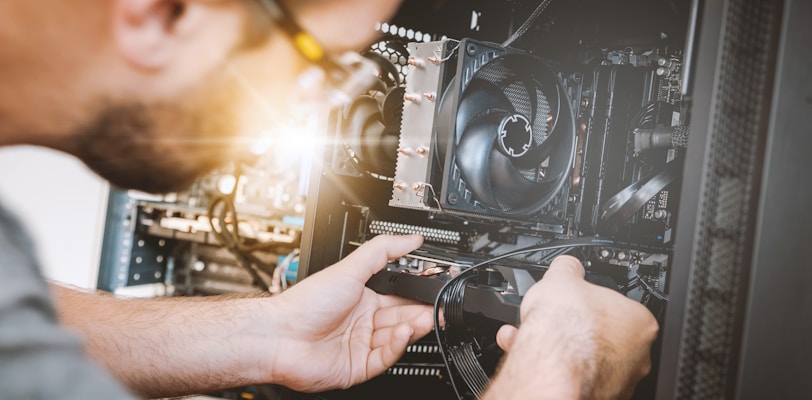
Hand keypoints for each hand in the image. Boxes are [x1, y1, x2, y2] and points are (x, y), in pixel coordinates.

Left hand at [260, 235, 433, 391]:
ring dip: (412, 328)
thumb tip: (410, 238)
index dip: (418, 294)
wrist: (280, 336)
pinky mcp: (358, 367)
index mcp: (363, 299)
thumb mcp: (350, 268)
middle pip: (402, 318)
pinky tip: (402, 333)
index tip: (436, 289)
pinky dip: (397, 346)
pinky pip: (385, 358)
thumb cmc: (306, 303)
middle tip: (439, 308)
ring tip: (425, 319)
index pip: (400, 296)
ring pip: (397, 338)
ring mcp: (361, 345)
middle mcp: (363, 322)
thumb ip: (382, 251)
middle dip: (422, 313)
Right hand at [484, 255, 658, 399]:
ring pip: (584, 358)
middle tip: (552, 319)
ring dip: (557, 346)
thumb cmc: (566, 327)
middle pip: (601, 335)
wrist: (548, 365)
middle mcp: (637, 357)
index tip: (575, 301)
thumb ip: (569, 270)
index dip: (590, 301)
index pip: (617, 306)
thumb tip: (567, 265)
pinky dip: (552, 366)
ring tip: (528, 335)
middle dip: (572, 327)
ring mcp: (618, 382)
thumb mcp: (562, 278)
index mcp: (640, 323)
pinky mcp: (597, 398)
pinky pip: (572, 377)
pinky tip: (529, 354)